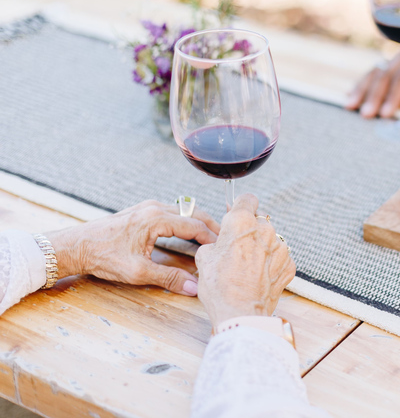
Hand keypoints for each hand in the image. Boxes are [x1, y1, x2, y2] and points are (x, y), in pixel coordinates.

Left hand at [46, 200, 218, 295]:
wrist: (76, 246)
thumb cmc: (103, 257)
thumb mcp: (138, 271)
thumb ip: (169, 278)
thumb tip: (194, 288)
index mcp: (156, 218)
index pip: (195, 225)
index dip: (213, 238)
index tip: (225, 249)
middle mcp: (155, 208)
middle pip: (194, 213)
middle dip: (212, 227)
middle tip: (227, 240)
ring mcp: (148, 207)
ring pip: (185, 211)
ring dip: (200, 223)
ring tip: (212, 239)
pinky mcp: (143, 211)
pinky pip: (173, 212)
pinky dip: (187, 222)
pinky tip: (190, 235)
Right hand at [195, 194, 294, 327]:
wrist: (241, 314)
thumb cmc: (220, 287)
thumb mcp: (204, 258)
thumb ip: (216, 241)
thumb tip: (220, 242)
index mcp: (242, 222)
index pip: (247, 199)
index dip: (240, 205)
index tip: (237, 212)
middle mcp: (265, 230)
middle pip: (259, 221)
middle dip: (249, 231)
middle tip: (236, 249)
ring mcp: (280, 248)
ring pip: (270, 240)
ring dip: (261, 248)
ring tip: (246, 267)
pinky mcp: (289, 264)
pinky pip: (279, 257)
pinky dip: (270, 264)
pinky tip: (258, 277)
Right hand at [345, 37, 399, 118]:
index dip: (394, 96)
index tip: (386, 114)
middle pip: (385, 75)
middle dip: (374, 96)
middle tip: (365, 115)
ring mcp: (395, 58)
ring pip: (375, 73)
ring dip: (362, 90)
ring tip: (349, 106)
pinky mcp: (390, 64)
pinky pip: (373, 73)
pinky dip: (362, 85)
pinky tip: (350, 97)